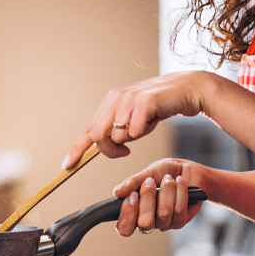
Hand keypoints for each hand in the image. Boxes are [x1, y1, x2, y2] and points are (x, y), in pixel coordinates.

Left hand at [62, 71, 214, 167]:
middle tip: (126, 152)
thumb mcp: (134, 117)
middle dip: (110, 151)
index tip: (67, 165)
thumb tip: (102, 147)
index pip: (89, 129)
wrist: (187, 90)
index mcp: (111, 101)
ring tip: (147, 125)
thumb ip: (118, 128)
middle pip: (98, 136)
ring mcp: (129, 99)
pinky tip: (155, 119)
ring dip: (133, 139)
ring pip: (118, 137)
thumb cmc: (161, 106)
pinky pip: (135, 132)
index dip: (77, 149)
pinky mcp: (143, 103)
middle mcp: (116, 98)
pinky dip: (145, 132)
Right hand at [112, 158, 208, 236]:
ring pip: (164, 214)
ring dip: (166, 191)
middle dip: (148, 198)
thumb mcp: (147, 172)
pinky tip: (179, 182)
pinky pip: (179, 211)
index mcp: (135, 212)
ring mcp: (165, 223)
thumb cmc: (165, 172)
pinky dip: (179, 192)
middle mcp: (149, 221)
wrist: (187, 169)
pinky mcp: (181, 220)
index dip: (127, 215)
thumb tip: (117, 192)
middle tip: (150, 182)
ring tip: (168, 178)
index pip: (124, 228)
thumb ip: (132, 183)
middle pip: (145, 223)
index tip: (132, 195)